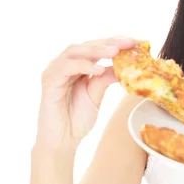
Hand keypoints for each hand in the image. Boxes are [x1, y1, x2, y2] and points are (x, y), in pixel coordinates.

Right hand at [36, 36, 136, 150]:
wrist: (62, 142)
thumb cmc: (76, 119)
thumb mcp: (97, 94)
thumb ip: (106, 78)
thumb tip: (124, 64)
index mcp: (76, 66)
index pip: (95, 47)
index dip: (114, 42)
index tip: (134, 41)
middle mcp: (64, 65)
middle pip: (86, 45)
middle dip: (109, 42)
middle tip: (128, 42)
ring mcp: (54, 72)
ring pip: (75, 51)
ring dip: (96, 50)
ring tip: (115, 52)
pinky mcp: (48, 82)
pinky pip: (66, 68)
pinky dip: (83, 66)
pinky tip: (99, 69)